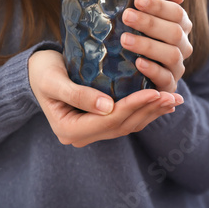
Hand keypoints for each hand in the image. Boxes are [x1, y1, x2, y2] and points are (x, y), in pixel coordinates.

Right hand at [28, 50, 182, 146]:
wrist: (35, 71)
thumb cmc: (41, 72)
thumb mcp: (54, 81)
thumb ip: (77, 95)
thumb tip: (107, 108)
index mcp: (69, 130)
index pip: (109, 121)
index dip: (133, 106)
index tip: (154, 91)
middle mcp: (81, 136)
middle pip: (122, 126)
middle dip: (148, 110)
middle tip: (172, 96)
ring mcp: (91, 131)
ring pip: (127, 125)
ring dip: (151, 112)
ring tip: (173, 99)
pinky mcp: (98, 122)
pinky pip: (125, 120)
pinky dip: (144, 111)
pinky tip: (160, 102)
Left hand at [121, 0, 192, 92]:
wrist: (136, 73)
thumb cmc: (141, 36)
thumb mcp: (146, 16)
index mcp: (181, 26)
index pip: (176, 12)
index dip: (158, 5)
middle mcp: (184, 46)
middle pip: (174, 32)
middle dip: (149, 23)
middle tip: (126, 16)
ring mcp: (178, 66)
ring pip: (171, 55)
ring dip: (147, 46)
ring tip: (125, 39)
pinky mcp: (169, 85)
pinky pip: (166, 78)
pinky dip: (153, 70)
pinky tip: (138, 63)